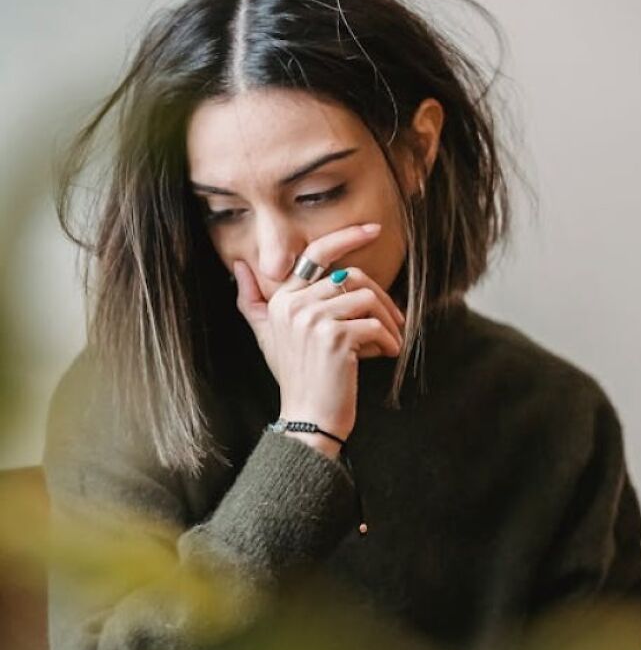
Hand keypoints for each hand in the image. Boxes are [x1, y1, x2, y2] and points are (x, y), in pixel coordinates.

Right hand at [232, 223, 404, 442]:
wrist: (308, 420)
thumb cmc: (297, 378)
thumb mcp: (269, 336)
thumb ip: (254, 300)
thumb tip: (238, 265)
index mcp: (281, 299)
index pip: (316, 253)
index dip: (346, 237)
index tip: (374, 230)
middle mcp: (293, 305)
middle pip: (351, 277)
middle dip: (380, 299)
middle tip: (394, 321)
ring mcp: (313, 321)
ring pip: (367, 299)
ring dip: (387, 322)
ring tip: (388, 343)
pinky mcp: (335, 338)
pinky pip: (375, 325)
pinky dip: (388, 341)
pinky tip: (386, 356)